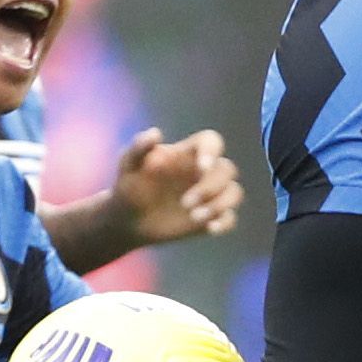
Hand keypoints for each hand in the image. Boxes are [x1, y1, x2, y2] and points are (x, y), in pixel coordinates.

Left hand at [110, 126, 243, 246]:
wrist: (127, 219)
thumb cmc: (129, 185)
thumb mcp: (128, 164)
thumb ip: (139, 147)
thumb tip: (155, 133)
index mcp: (188, 154)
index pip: (211, 141)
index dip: (212, 151)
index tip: (200, 167)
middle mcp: (203, 172)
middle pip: (226, 170)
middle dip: (211, 186)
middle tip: (185, 203)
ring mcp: (209, 195)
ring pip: (234, 192)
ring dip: (220, 204)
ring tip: (194, 218)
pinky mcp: (210, 217)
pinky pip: (230, 218)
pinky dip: (224, 222)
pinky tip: (210, 228)